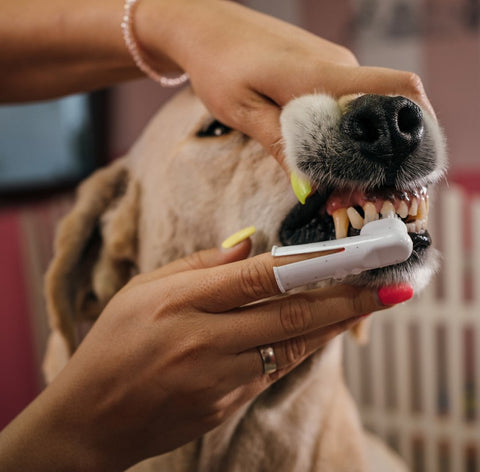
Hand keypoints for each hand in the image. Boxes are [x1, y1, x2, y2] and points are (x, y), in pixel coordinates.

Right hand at [0, 239, 395, 471]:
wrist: (93, 418)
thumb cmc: (112, 343)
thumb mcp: (142, 289)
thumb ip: (199, 266)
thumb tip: (248, 246)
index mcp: (180, 303)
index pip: (259, 276)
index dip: (311, 264)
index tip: (350, 255)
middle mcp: (205, 341)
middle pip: (290, 315)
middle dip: (345, 299)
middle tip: (388, 285)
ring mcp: (219, 379)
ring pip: (292, 346)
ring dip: (334, 324)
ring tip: (370, 305)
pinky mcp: (226, 404)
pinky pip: (273, 368)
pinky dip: (302, 346)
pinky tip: (321, 330)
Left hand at [137, 0, 433, 169]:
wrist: (204, 29)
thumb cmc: (218, 65)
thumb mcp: (243, 111)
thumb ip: (280, 144)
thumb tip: (308, 185)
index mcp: (320, 73)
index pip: (396, 88)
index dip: (414, 126)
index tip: (397, 169)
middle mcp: (336, 65)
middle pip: (381, 107)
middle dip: (377, 149)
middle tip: (351, 186)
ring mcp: (330, 63)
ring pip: (359, 106)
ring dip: (353, 139)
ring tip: (331, 172)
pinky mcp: (319, 66)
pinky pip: (341, 98)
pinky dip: (337, 125)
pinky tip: (318, 143)